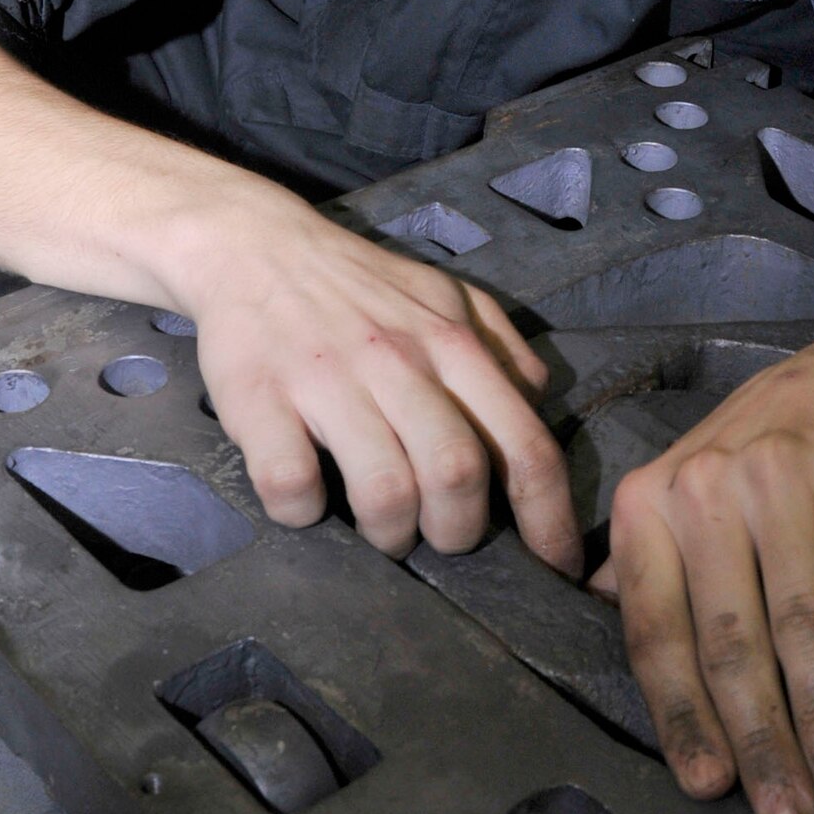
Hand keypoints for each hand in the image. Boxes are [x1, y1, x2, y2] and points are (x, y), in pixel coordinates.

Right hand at [179, 194, 582, 575]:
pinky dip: (304, 512)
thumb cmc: (360, 284)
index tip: (556, 566)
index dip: (548, 517)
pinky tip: (308, 499)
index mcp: (452, 343)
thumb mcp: (446, 295)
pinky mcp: (259, 399)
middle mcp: (398, 360)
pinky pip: (292, 484)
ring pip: (384, 491)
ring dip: (391, 533)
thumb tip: (538, 400)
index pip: (524, 442)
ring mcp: (328, 379)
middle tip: (441, 537)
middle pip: (456, 475)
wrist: (257, 247)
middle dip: (459, 533)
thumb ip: (500, 345)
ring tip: (384, 529)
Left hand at [596, 317, 813, 813]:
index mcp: (650, 502)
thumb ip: (644, 565)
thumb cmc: (756, 459)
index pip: (657, 631)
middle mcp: (708, 487)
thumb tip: (597, 622)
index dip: (683, 718)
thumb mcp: (680, 491)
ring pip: (805, 628)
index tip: (709, 787)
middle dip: (763, 742)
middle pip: (733, 641)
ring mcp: (785, 477)